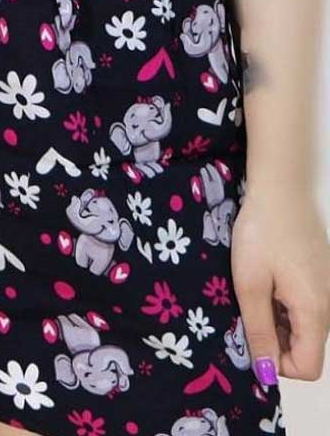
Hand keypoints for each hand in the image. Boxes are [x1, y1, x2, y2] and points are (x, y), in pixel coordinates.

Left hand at [232, 184, 329, 383]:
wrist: (280, 191)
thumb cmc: (261, 234)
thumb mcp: (250, 284)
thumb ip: (258, 329)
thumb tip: (265, 373)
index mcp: (314, 312)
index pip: (308, 368)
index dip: (276, 363)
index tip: (248, 338)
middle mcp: (329, 306)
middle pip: (306, 349)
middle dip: (273, 341)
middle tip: (243, 312)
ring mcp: (327, 290)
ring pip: (303, 327)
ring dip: (276, 321)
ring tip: (251, 292)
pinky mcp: (320, 276)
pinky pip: (303, 306)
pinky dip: (282, 304)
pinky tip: (262, 280)